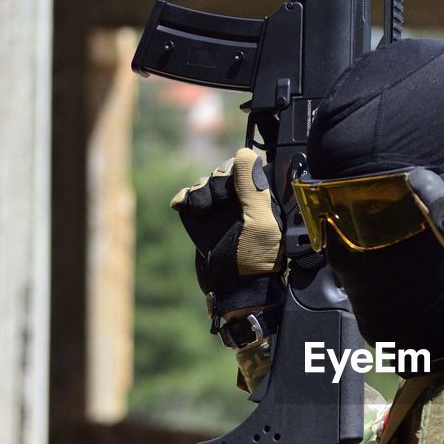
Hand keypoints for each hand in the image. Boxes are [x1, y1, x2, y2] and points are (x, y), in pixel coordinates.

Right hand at [171, 148, 284, 317]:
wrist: (231, 288)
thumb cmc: (254, 260)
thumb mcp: (260, 224)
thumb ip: (254, 189)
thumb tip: (245, 154)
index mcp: (263, 198)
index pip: (249, 166)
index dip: (238, 167)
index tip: (232, 180)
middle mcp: (243, 200)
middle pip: (224, 170)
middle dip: (218, 181)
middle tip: (218, 203)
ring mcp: (222, 208)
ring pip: (207, 181)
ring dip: (201, 190)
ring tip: (202, 209)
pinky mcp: (203, 217)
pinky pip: (191, 195)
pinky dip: (185, 196)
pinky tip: (180, 205)